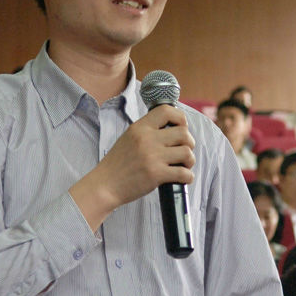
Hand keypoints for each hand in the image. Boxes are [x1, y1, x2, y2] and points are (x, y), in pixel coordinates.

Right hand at [70, 105, 194, 230]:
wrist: (105, 185)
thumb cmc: (118, 164)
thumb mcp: (129, 138)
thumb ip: (147, 131)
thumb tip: (172, 128)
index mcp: (140, 127)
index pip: (167, 110)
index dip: (180, 118)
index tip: (181, 128)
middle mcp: (147, 139)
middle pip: (183, 133)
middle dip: (189, 143)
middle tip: (183, 151)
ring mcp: (152, 156)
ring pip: (187, 152)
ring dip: (189, 160)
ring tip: (183, 165)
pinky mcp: (156, 174)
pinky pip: (184, 173)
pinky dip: (187, 177)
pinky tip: (182, 178)